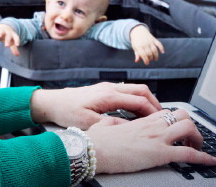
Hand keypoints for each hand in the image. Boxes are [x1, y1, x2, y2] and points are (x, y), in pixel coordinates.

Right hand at [0, 24, 20, 55]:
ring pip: (2, 32)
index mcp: (13, 35)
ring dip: (0, 33)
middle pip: (8, 36)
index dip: (17, 41)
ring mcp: (3, 31)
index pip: (16, 38)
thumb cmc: (10, 37)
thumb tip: (17, 55)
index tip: (17, 45)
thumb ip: (14, 49)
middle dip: (7, 40)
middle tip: (7, 46)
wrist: (5, 28)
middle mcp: (8, 33)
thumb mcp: (12, 42)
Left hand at [30, 82, 161, 128]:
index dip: (152, 111)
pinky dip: (137, 99)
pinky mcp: (105, 89)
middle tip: (162, 116)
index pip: (139, 100)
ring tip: (153, 114)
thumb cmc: (67, 111)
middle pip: (141, 90)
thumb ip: (110, 125)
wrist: (53, 102)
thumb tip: (130, 128)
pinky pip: (127, 91)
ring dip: (147, 99)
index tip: (160, 120)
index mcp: (108, 95)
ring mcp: (108, 86)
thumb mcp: (88, 123)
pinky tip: (137, 110)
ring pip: (135, 89)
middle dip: (155, 102)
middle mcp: (110, 87)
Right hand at [85, 108, 215, 173]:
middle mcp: (153, 126)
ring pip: (189, 129)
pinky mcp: (160, 153)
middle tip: (192, 140)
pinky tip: (211, 162)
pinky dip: (203, 158)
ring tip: (199, 149)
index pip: (168, 113)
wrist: (92, 149)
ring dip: (199, 139)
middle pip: (183, 115)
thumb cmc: (97, 141)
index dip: (177, 120)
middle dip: (192, 127)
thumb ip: (113, 123)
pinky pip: (188, 154)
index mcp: (142, 120)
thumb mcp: (106, 126)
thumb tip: (111, 124)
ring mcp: (158, 138)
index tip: (180, 129)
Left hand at [130, 25, 163, 64]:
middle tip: (150, 60)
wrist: (138, 31)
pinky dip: (161, 48)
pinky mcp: (154, 39)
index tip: (147, 63)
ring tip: (155, 59)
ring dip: (156, 56)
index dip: (146, 60)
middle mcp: (145, 44)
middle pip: (149, 53)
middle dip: (150, 58)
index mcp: (139, 46)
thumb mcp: (135, 47)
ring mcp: (150, 41)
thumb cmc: (136, 41)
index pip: (143, 55)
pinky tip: (163, 52)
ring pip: (154, 50)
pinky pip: (159, 43)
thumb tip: (137, 61)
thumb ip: (137, 54)